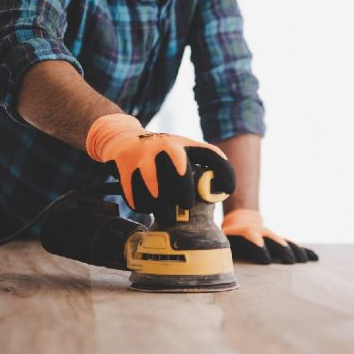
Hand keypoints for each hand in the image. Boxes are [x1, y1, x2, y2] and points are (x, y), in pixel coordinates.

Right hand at [85, 113, 232, 211]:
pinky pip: (135, 194)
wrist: (124, 139)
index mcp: (183, 145)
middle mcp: (165, 145)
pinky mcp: (125, 165)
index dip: (224, 171)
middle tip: (186, 205)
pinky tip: (146, 205)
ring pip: (154, 189)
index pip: (210, 154)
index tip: (228, 190)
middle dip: (184, 192)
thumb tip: (223, 192)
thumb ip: (201, 170)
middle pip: (181, 170)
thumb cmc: (161, 155)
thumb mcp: (181, 154)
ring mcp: (144, 154)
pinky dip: (142, 205)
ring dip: (160, 207)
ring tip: (165, 215)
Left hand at [221, 209, 317, 263]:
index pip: (252, 237)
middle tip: (290, 261)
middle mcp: (261, 233)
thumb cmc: (226, 237)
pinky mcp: (280, 241)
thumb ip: (218, 250)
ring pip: (285, 241)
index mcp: (244, 232)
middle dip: (281, 249)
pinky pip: (293, 245)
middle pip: (272, 238)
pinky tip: (314, 258)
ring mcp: (272, 236)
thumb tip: (208, 262)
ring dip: (295, 250)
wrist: (240, 220)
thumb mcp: (220, 240)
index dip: (259, 247)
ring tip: (304, 261)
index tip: (266, 260)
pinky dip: (303, 251)